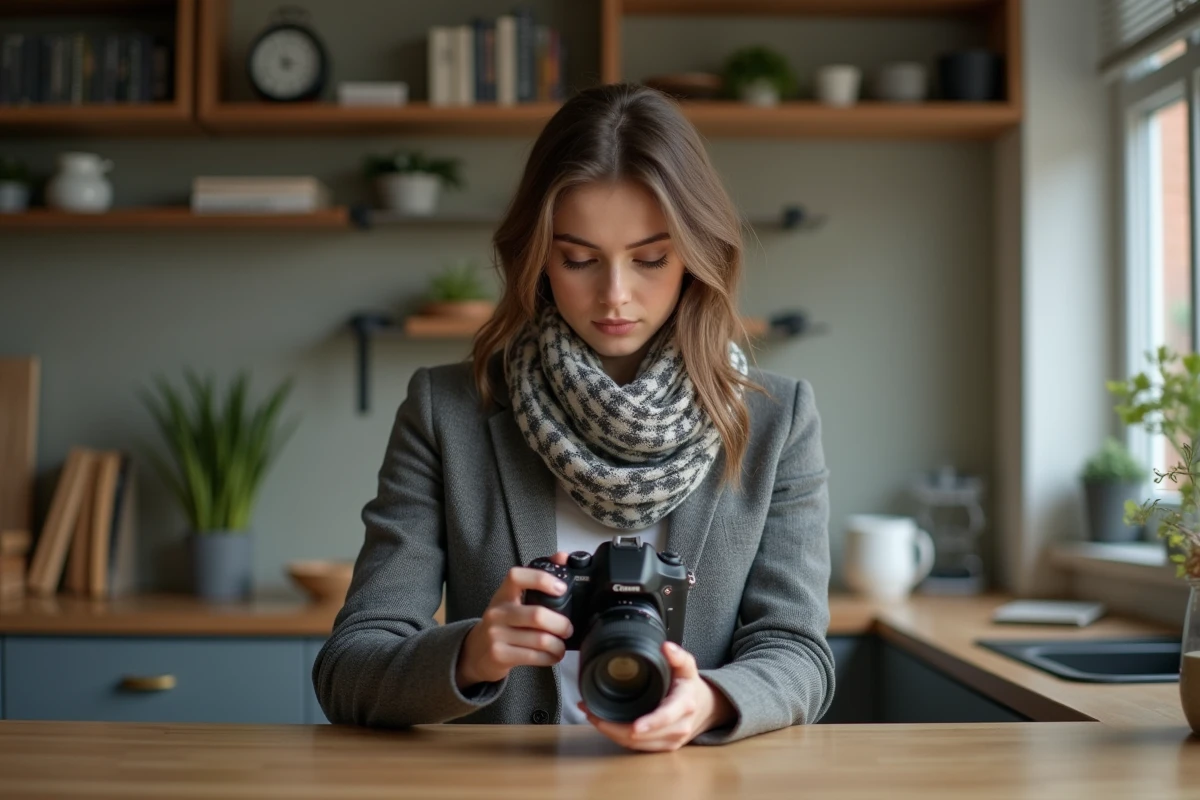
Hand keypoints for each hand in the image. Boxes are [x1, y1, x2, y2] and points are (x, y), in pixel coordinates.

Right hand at [455, 551, 572, 690]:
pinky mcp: (499, 655)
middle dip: (561, 624)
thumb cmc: (502, 622)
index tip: (562, 588)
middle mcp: (497, 612)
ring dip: (558, 645)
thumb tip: (563, 557)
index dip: (541, 580)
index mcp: (503, 594)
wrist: (474, 651)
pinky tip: (553, 656)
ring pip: (539, 640)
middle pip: (537, 616)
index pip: (517, 577)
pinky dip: (549, 658)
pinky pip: (533, 657)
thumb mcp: (512, 600)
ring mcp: (496, 635)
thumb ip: (536, 580)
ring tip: (562, 646)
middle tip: (568, 629)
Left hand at [578, 641, 734, 751]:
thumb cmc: (690, 687)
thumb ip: (678, 656)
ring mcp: (670, 741)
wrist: (704, 708)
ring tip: (592, 715)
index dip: (650, 723)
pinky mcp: (662, 748)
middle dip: (614, 726)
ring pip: (635, 744)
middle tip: (591, 711)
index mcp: (684, 705)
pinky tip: (604, 724)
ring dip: (611, 732)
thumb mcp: (687, 668)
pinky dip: (617, 737)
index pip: (666, 717)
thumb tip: (666, 647)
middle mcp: (678, 727)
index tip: (634, 725)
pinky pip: (636, 748)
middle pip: (642, 735)